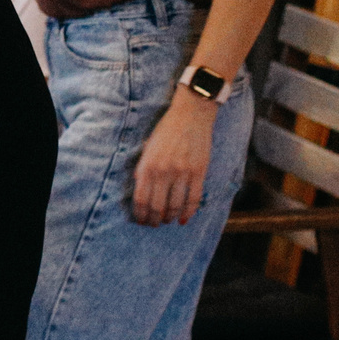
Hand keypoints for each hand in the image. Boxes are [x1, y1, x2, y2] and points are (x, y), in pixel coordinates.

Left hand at [131, 93, 217, 224]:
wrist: (190, 114)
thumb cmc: (166, 130)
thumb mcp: (147, 148)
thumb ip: (143, 169)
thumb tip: (140, 192)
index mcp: (147, 166)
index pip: (141, 200)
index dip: (140, 215)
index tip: (141, 221)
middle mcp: (163, 171)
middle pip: (157, 207)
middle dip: (154, 220)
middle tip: (154, 225)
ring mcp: (182, 173)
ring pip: (175, 206)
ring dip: (170, 218)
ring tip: (168, 221)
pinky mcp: (199, 172)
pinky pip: (194, 199)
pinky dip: (188, 213)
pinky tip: (183, 219)